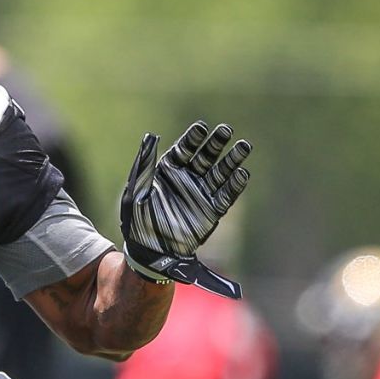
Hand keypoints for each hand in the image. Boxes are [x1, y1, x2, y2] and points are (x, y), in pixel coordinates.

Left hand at [119, 120, 251, 298]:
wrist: (147, 250)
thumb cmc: (136, 220)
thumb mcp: (135, 190)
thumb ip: (145, 164)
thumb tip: (150, 136)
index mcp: (167, 171)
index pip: (184, 149)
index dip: (193, 138)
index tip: (202, 127)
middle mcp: (187, 180)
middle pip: (205, 157)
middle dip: (216, 144)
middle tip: (226, 130)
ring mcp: (200, 195)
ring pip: (220, 173)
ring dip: (232, 161)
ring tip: (244, 146)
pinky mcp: (211, 212)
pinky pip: (225, 196)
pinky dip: (234, 186)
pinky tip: (242, 174)